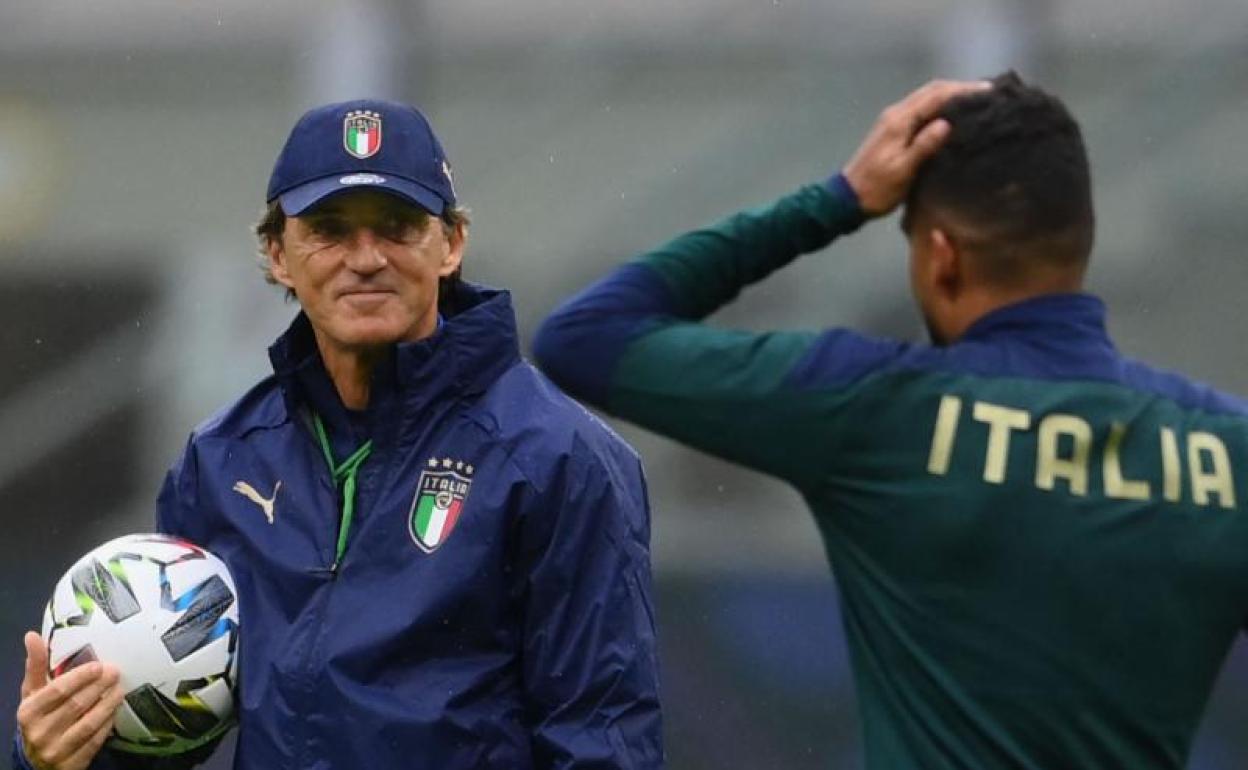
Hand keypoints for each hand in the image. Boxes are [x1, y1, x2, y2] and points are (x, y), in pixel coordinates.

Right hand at [16, 632, 124, 769]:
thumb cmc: (38, 717)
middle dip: (99, 687)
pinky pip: (95, 741)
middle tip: (116, 672)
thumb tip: (31, 635)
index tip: (99, 666)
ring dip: (108, 705)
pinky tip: (115, 711)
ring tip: (120, 690)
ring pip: (88, 724)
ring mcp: (56, 750)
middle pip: (76, 705)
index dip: (80, 677)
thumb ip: (36, 666)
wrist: (36, 759)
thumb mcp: (32, 693)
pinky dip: (107, 724)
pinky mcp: (71, 764)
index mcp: (29, 712)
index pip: (57, 691)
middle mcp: (39, 732)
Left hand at [842, 79, 991, 216]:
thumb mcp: (902, 171)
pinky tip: (954, 117)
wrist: (848, 198)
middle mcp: (896, 113)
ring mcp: (894, 120)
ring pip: (927, 98)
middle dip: (959, 88)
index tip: (989, 92)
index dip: (962, 90)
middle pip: (932, 90)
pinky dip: (940, 106)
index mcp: (899, 120)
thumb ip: (923, 146)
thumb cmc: (877, 188)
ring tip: (976, 102)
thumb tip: (946, 124)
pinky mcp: (894, 129)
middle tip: (988, 94)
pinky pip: (922, 109)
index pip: (935, 95)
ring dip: (950, 96)